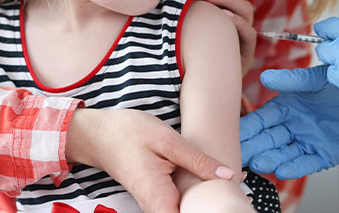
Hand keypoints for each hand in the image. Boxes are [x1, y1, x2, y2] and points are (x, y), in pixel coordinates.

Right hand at [66, 109, 235, 212]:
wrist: (100, 134)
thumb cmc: (130, 133)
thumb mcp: (169, 141)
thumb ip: (199, 160)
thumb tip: (229, 175)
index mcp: (159, 199)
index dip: (212, 210)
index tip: (232, 200)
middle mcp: (156, 208)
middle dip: (213, 205)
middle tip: (238, 188)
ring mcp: (157, 204)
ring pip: (187, 210)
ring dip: (206, 200)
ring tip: (231, 183)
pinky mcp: (158, 197)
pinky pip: (181, 203)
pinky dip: (198, 193)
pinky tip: (214, 178)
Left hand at [174, 0, 255, 75]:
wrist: (203, 94)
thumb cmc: (189, 64)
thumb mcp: (182, 37)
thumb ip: (179, 17)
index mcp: (220, 14)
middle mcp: (234, 22)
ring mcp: (242, 37)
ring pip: (244, 9)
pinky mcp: (247, 53)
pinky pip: (249, 33)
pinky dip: (239, 23)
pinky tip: (225, 17)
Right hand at [240, 66, 338, 178]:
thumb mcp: (317, 79)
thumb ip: (292, 81)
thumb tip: (265, 78)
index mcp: (289, 107)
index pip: (263, 120)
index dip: (248, 128)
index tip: (233, 134)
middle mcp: (296, 126)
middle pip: (270, 139)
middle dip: (254, 147)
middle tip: (239, 154)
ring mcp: (310, 141)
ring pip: (285, 153)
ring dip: (272, 159)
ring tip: (259, 163)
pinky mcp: (326, 153)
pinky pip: (308, 162)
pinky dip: (295, 167)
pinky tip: (282, 169)